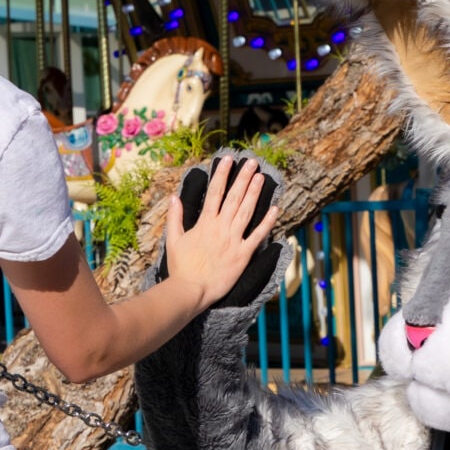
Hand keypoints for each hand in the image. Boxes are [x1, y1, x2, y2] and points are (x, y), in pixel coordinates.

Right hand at [163, 155, 279, 312]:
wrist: (191, 289)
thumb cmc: (181, 267)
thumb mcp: (173, 240)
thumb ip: (175, 217)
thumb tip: (174, 197)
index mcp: (205, 223)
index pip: (215, 192)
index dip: (222, 174)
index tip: (228, 159)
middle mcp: (221, 227)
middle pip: (234, 197)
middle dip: (243, 178)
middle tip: (252, 162)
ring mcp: (233, 240)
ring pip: (246, 211)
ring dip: (254, 193)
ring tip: (262, 177)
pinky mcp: (243, 254)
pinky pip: (258, 235)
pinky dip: (267, 222)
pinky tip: (275, 209)